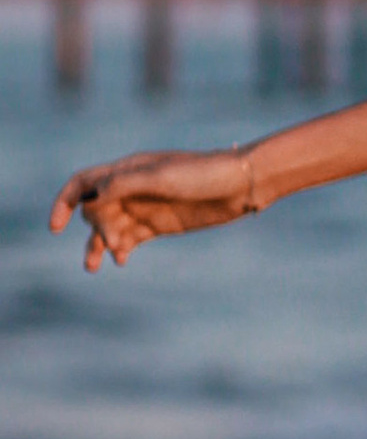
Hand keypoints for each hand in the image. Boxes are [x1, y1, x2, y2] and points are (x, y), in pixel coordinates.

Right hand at [49, 145, 261, 271]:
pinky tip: (120, 261)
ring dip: (99, 245)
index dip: (64, 203)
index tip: (54, 228)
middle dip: (94, 228)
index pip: (82, 184)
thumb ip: (126, 184)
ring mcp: (143, 208)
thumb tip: (93, 196)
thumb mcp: (163, 177)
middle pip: (94, 210)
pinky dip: (121, 249)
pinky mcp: (158, 225)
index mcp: (125, 170)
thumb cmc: (202, 174)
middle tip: (113, 241)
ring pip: (110, 228)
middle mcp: (129, 189)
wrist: (239, 186)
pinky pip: (130, 238)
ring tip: (92, 267)